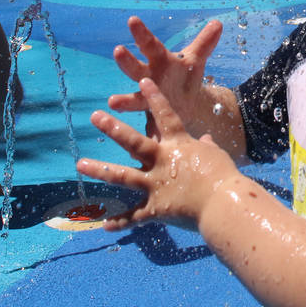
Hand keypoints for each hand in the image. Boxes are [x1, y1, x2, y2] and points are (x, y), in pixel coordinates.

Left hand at [79, 78, 239, 230]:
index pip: (166, 116)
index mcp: (179, 146)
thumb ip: (207, 147)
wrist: (224, 204)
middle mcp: (162, 161)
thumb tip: (205, 139)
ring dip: (100, 169)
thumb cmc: (225, 177)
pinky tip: (103, 225)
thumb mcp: (217, 156)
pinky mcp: (155, 208)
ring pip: (122, 176)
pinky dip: (120, 221)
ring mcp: (156, 185)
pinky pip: (134, 217)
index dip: (155, 98)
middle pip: (133, 142)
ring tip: (80, 164)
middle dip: (113, 128)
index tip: (143, 81)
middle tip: (95, 116)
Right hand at [108, 16, 222, 138]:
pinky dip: (143, 134)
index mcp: (159, 61)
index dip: (141, 33)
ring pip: (134, 99)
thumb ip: (205, 43)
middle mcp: (149, 77)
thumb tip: (218, 23)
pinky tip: (131, 143)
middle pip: (136, 68)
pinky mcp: (151, 119)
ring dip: (124, 101)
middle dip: (127, 61)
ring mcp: (147, 99)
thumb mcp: (195, 60)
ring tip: (113, 102)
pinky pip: (146, 126)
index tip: (132, 19)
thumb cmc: (184, 76)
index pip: (150, 45)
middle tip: (118, 51)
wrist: (185, 102)